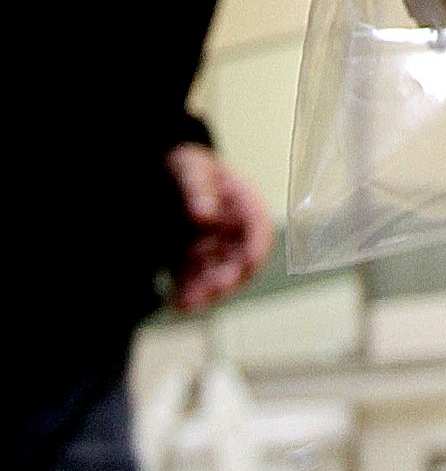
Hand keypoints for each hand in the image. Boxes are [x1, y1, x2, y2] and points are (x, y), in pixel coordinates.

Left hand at [165, 144, 274, 311]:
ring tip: (189, 302)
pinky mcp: (194, 266)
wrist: (161, 179)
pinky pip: (194, 284)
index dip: (258, 244)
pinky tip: (177, 302)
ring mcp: (215, 251)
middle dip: (230, 277)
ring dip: (207, 293)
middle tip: (215, 288)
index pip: (258, 225)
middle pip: (241, 261)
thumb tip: (204, 214)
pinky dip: (188, 295)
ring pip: (218, 278)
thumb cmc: (186, 168)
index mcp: (242, 202)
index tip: (251, 261)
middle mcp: (233, 232)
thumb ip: (197, 187)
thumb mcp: (190, 168)